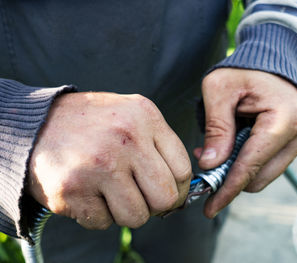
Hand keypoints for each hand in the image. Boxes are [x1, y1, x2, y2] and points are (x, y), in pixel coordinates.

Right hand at [28, 92, 190, 228]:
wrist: (37, 124)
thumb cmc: (92, 124)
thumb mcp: (132, 114)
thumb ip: (159, 144)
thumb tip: (181, 187)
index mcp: (145, 117)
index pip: (183, 170)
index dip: (178, 188)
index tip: (167, 191)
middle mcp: (126, 139)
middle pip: (165, 198)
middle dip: (155, 205)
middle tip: (139, 195)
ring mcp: (99, 165)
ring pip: (137, 217)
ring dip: (125, 211)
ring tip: (109, 191)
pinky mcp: (73, 190)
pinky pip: (103, 223)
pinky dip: (98, 214)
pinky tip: (88, 192)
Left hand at [194, 68, 296, 217]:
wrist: (269, 62)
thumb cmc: (242, 70)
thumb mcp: (218, 90)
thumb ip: (216, 128)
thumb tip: (211, 165)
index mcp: (283, 120)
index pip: (251, 165)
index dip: (228, 188)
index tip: (209, 207)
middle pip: (258, 177)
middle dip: (229, 177)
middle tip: (205, 163)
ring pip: (262, 174)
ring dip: (236, 169)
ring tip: (217, 149)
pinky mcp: (294, 143)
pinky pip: (266, 165)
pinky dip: (246, 162)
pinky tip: (231, 147)